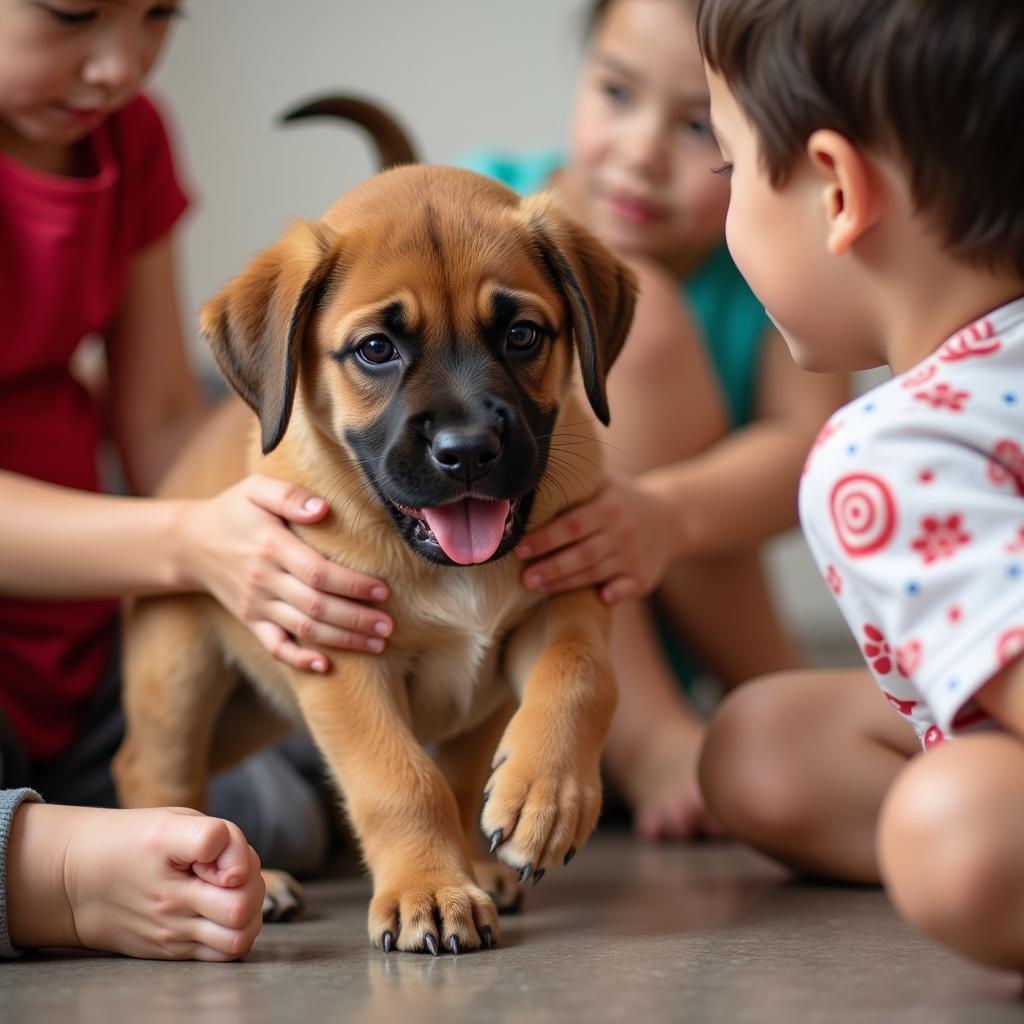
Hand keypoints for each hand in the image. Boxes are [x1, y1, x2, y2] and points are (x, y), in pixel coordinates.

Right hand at [178, 474, 392, 671]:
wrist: (192, 543)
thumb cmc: (235, 511)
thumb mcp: (256, 489)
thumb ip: (289, 494)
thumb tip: (322, 509)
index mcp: (271, 545)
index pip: (317, 572)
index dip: (352, 584)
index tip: (383, 590)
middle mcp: (264, 579)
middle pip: (316, 606)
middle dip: (356, 618)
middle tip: (389, 625)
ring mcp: (257, 605)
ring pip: (304, 629)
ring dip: (343, 640)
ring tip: (378, 643)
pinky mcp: (251, 621)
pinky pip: (275, 647)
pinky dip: (299, 660)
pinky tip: (326, 666)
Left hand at [516, 477, 676, 602]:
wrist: (671, 518)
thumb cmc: (620, 500)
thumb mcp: (603, 482)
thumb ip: (574, 482)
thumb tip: (525, 478)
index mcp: (608, 506)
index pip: (573, 524)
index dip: (546, 537)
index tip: (520, 548)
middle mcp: (622, 532)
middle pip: (583, 553)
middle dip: (552, 566)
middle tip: (524, 578)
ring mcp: (633, 556)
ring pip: (595, 573)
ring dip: (564, 583)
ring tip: (536, 587)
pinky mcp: (642, 577)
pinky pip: (626, 589)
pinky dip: (616, 593)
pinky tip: (601, 597)